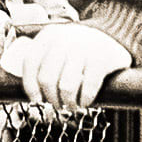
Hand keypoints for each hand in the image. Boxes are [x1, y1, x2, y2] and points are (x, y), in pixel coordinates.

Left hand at [4, 22, 131, 107]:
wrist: (114, 34)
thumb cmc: (79, 47)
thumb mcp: (58, 44)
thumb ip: (44, 58)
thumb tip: (27, 89)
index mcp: (48, 36)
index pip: (30, 63)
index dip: (29, 86)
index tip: (36, 100)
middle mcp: (64, 40)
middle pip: (47, 78)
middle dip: (50, 98)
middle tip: (57, 105)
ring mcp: (84, 49)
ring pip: (66, 86)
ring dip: (68, 102)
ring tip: (71, 106)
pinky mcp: (102, 59)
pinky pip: (88, 87)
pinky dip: (85, 100)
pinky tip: (85, 103)